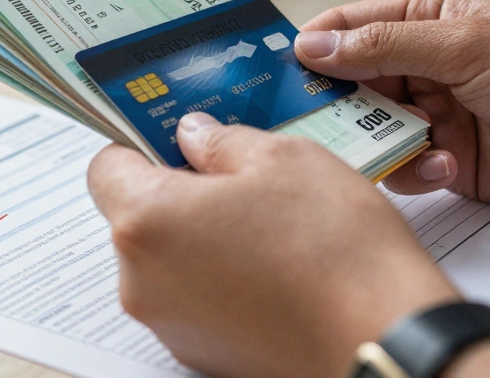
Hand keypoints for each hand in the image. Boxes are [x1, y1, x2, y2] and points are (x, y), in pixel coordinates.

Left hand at [87, 114, 458, 377]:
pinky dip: (221, 277)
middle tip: (240, 175)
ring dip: (203, 235)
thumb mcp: (283, 158)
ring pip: (168, 258)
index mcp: (146, 221)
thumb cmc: (335, 250)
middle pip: (136, 217)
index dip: (140, 143)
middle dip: (180, 190)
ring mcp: (170, 324)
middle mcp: (141, 281)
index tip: (176, 135)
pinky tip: (275, 266)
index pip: (106, 167)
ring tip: (269, 224)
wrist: (383, 340)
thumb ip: (222, 141)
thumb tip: (194, 135)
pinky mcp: (201, 354)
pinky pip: (194, 298)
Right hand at [294, 0, 489, 213]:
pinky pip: (407, 168)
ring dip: (382, 140)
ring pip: (375, 130)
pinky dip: (415, 170)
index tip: (279, 70)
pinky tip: (446, 164)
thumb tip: (317, 43)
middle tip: (318, 121)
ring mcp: (440, 113)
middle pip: (353, 83)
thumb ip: (384, 46)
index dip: (313, 45)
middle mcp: (430, 65)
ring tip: (408, 140)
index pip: (350, 25)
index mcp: (430, 19)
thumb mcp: (467, 45)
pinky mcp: (454, 161)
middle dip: (339, 103)